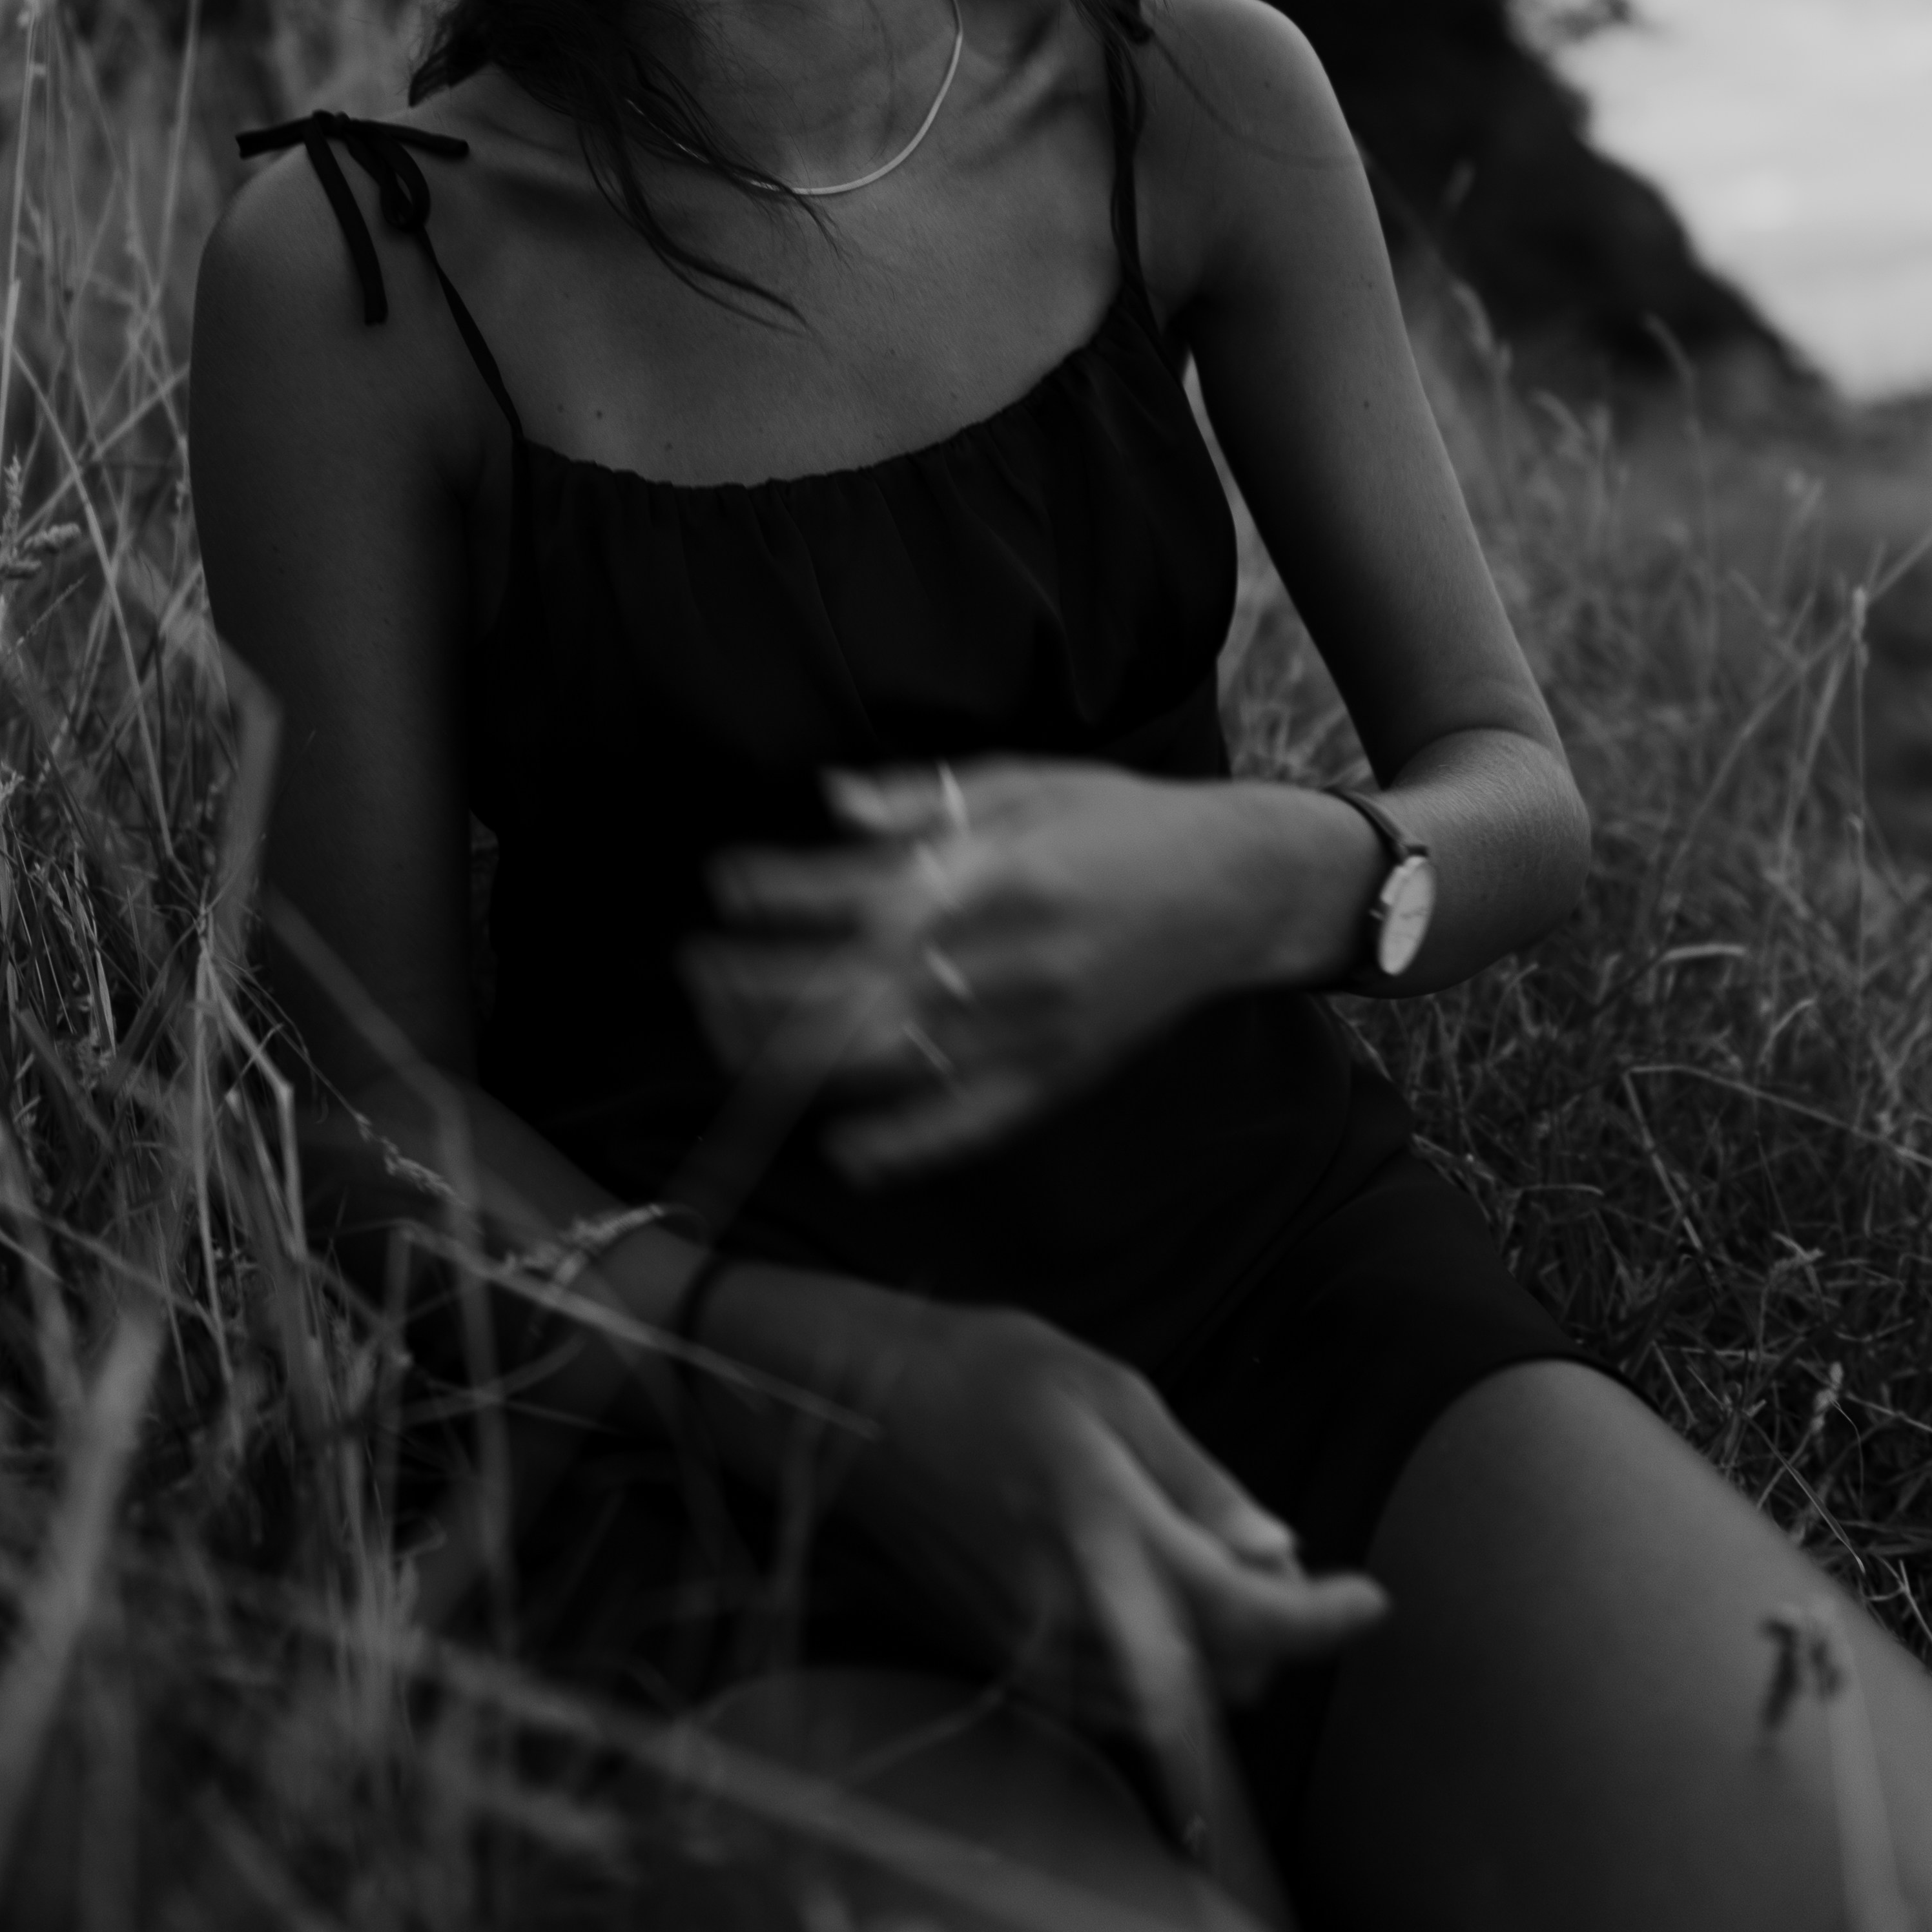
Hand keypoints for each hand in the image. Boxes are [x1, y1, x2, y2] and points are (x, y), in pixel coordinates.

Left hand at [683, 757, 1368, 1180]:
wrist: (1235, 889)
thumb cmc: (1122, 823)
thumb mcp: (1025, 781)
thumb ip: (921, 799)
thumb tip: (824, 802)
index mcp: (994, 871)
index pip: (854, 892)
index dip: (776, 893)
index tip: (722, 885)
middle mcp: (1004, 956)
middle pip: (849, 988)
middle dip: (756, 984)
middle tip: (696, 968)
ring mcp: (1030, 1027)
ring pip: (889, 1062)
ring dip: (796, 1058)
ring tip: (730, 1040)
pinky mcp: (1056, 1078)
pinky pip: (967, 1125)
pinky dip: (902, 1146)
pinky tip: (842, 1149)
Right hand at [720, 1268, 1386, 1850]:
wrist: (857, 1406)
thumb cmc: (988, 1372)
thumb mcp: (1109, 1391)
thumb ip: (1197, 1480)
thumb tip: (1275, 1548)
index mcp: (1106, 1527)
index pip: (1246, 1613)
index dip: (1323, 1619)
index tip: (1372, 1600)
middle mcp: (1069, 1607)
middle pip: (1219, 1678)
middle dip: (1270, 1632)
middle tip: (1275, 1560)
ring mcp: (1030, 1646)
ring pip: (1167, 1705)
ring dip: (1218, 1658)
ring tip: (1212, 1571)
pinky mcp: (1001, 1660)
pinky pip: (1109, 1700)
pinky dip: (1155, 1671)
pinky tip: (1148, 1601)